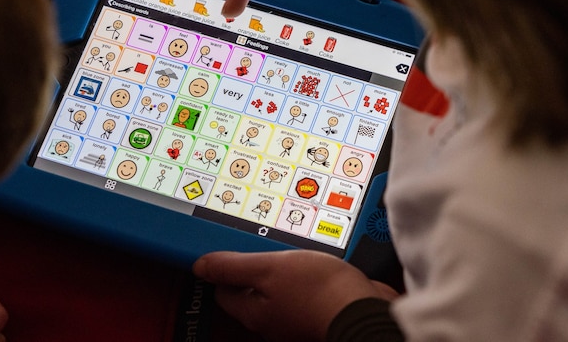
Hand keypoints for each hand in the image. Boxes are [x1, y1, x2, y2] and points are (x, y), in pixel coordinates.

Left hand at [193, 250, 396, 341]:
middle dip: (256, 270)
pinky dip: (307, 279)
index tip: (226, 252)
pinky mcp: (321, 313)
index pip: (225, 291)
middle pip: (252, 294)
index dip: (223, 270)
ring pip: (280, 293)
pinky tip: (316, 265)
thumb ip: (234, 267)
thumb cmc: (319, 291)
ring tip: (292, 251)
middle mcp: (273, 322)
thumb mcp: (270, 268)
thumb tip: (200, 266)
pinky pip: (306, 293)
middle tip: (263, 246)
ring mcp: (298, 319)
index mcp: (254, 313)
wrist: (366, 311)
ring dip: (284, 272)